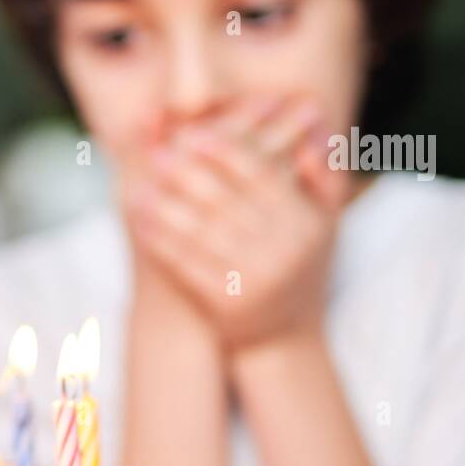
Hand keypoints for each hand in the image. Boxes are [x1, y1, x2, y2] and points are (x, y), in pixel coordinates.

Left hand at [125, 98, 349, 349]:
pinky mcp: (226, 301)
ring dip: (165, 205)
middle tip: (154, 153)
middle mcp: (283, 249)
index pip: (259, 175)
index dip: (223, 151)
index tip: (190, 133)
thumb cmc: (301, 265)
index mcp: (305, 222)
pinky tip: (141, 222)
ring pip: (200, 230)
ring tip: (139, 186)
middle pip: (223, 200)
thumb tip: (314, 129)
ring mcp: (254, 277)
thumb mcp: (325, 223)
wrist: (284, 336)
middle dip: (185, 173)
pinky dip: (161, 240)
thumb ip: (323, 175)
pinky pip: (186, 263)